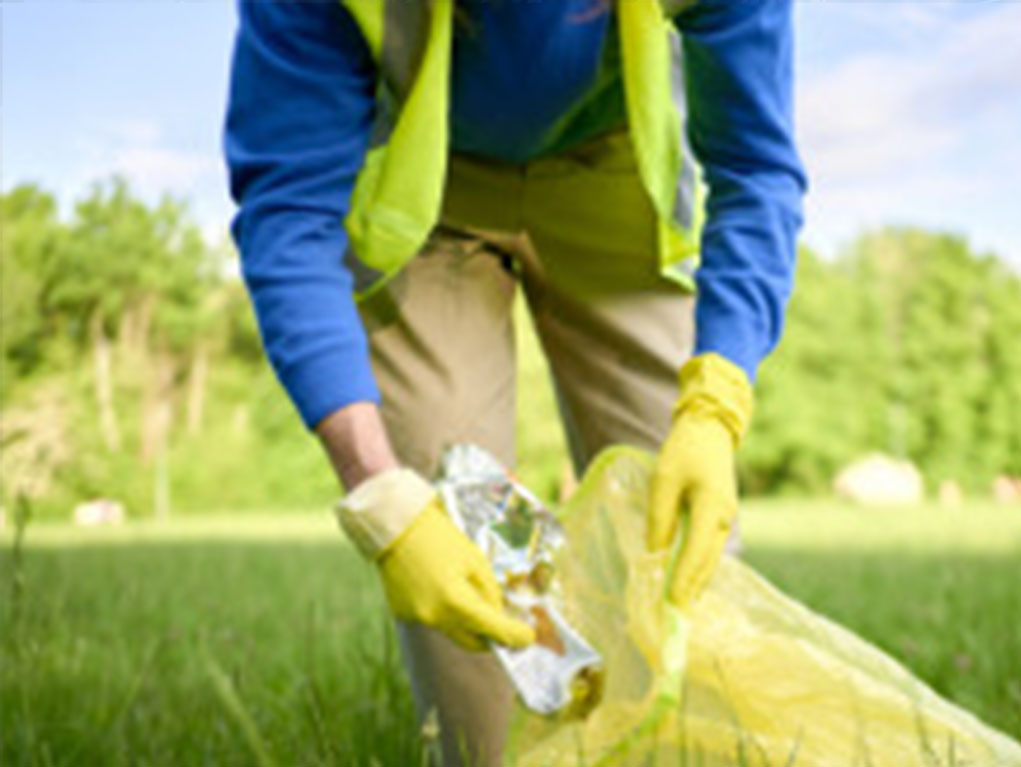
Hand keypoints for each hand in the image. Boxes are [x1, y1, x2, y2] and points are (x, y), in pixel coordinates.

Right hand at [380, 498, 535, 650]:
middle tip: (504, 625)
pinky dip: (443, 611)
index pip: (494, 630)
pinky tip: (440, 586)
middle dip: (491, 637)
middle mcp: (435, 616)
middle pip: (472, 642)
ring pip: (452, 631)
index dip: (515, 636)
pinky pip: (433, 620)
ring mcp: (417, 618)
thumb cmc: (439, 536)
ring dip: (466, 622)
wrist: (396, 526)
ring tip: (467, 594)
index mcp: (456, 601)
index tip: (527, 638)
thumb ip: (490, 591)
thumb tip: (497, 614)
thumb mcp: (475, 559)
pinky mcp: (404, 613)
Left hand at [646, 354, 752, 609]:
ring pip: (707, 563)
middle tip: (671, 625)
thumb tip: (654, 556)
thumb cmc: (683, 452)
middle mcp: (723, 521)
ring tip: (674, 614)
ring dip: (691, 586)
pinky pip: (706, 553)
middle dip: (687, 595)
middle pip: (704, 566)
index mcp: (712, 510)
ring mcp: (724, 522)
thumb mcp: (663, 482)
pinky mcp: (719, 521)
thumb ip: (659, 519)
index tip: (670, 611)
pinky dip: (695, 571)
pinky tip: (682, 587)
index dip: (682, 586)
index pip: (695, 558)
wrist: (710, 430)